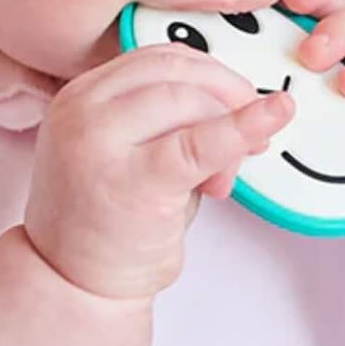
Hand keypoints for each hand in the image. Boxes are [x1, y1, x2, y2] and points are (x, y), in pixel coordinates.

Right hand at [24, 44, 294, 300]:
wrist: (73, 287)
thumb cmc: (107, 224)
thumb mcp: (128, 153)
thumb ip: (170, 120)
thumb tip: (241, 102)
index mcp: (79, 96)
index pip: (158, 59)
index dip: (209, 75)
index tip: (238, 103)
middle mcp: (81, 110)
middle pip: (175, 70)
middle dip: (226, 96)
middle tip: (252, 138)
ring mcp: (99, 142)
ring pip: (188, 99)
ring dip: (228, 126)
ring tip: (226, 176)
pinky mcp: (133, 179)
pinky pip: (201, 142)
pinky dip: (242, 129)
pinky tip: (271, 120)